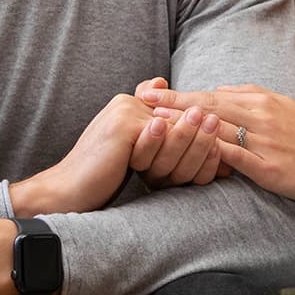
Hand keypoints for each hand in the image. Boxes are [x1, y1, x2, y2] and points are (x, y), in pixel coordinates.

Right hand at [11, 88, 223, 215]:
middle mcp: (129, 102)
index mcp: (133, 105)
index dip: (198, 135)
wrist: (67, 191)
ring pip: (175, 127)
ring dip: (199, 142)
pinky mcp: (124, 126)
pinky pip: (164, 137)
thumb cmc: (101, 177)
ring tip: (219, 150)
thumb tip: (191, 126)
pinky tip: (201, 159)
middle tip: (227, 150)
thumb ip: (158, 137)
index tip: (223, 150)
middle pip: (178, 119)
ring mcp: (126, 111)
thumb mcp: (137, 156)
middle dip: (203, 137)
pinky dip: (184, 152)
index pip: (175, 115)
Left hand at [141, 84, 294, 206]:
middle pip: (209, 107)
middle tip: (142, 100)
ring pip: (217, 129)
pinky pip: (234, 157)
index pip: (213, 95)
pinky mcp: (268, 167)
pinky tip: (188, 152)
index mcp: (262, 101)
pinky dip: (209, 152)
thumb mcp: (283, 106)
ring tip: (155, 124)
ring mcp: (264, 141)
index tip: (151, 92)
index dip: (180, 94)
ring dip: (184, 126)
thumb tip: (219, 89)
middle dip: (173, 104)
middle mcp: (261, 116)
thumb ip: (251, 96)